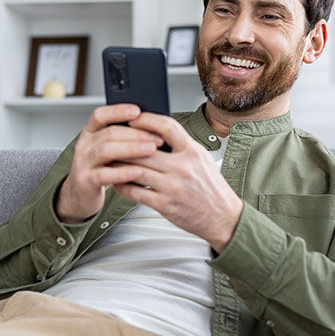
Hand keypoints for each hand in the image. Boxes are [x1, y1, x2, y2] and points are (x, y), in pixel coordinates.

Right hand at [55, 105, 163, 223]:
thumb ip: (123, 138)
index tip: (138, 111)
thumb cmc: (102, 168)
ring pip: (106, 151)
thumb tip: (152, 128)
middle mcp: (84, 145)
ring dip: (131, 149)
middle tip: (157, 137)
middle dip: (136, 133)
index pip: (100, 115)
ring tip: (151, 150)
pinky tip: (137, 171)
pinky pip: (104, 175)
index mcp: (90, 132)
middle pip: (109, 133)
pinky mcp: (85, 181)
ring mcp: (83, 163)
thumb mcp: (109, 149)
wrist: (82, 194)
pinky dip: (122, 172)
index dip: (118, 111)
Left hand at [113, 113, 243, 252]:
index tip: (133, 118)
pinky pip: (136, 192)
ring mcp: (172, 187)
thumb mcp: (202, 159)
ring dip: (119, 164)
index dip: (147, 119)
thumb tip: (155, 133)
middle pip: (144, 149)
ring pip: (136, 170)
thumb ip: (181, 146)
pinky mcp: (165, 205)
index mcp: (193, 152)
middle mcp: (183, 167)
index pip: (167, 126)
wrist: (223, 217)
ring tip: (111, 159)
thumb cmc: (211, 188)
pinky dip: (123, 185)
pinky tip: (118, 181)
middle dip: (125, 143)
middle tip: (112, 139)